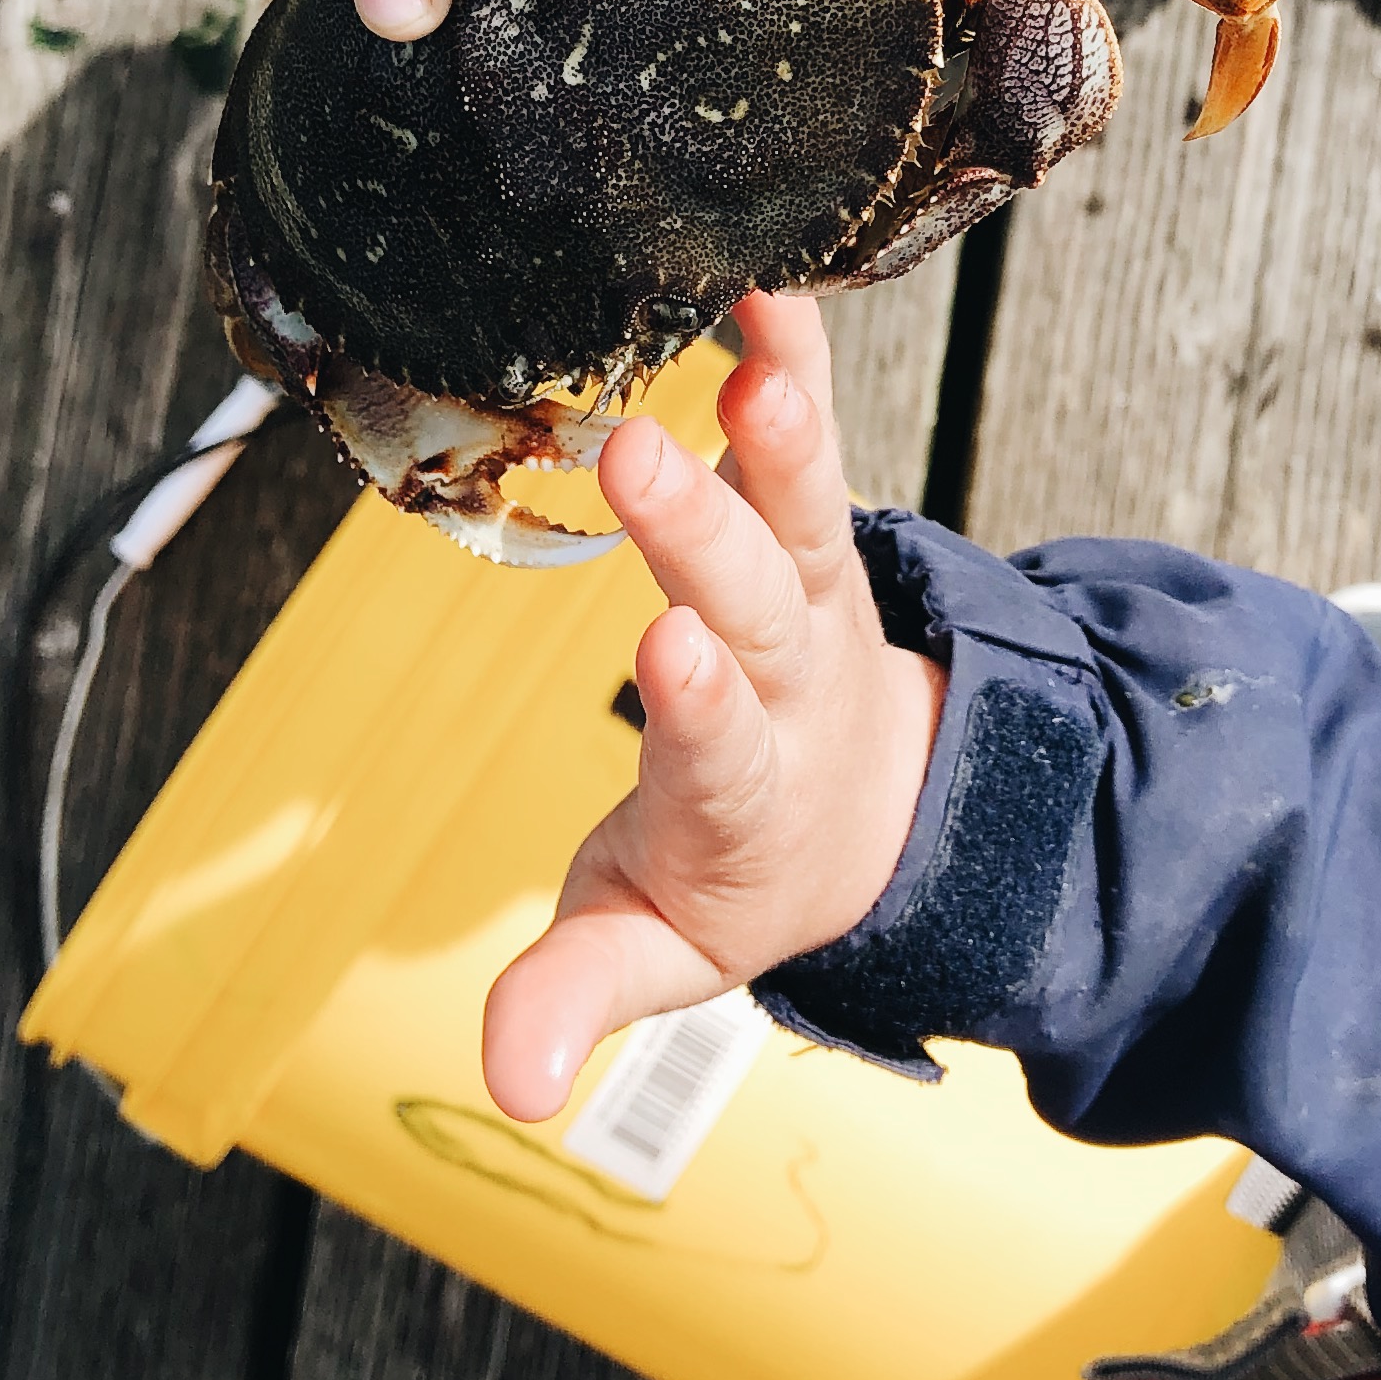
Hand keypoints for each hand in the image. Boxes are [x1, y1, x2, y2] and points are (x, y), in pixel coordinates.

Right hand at [480, 293, 947, 1120]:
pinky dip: (799, 367)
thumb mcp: (654, 946)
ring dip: (780, 436)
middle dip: (705, 538)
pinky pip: (811, 437)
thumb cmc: (732, 873)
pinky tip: (777, 292)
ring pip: (801, 512)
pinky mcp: (811, 527)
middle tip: (646, 457)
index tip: (674, 653)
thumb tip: (508, 1087)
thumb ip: (580, 996)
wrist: (872, 813)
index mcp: (740, 795)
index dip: (703, 707)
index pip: (726, 750)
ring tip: (757, 356)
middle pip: (755, 607)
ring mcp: (812, 597)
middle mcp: (790, 683)